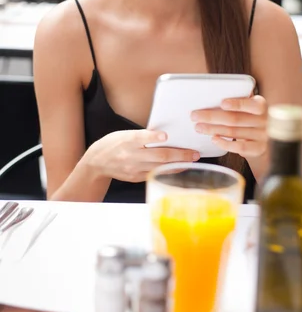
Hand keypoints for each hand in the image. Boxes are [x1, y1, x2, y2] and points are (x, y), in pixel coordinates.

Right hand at [85, 129, 199, 182]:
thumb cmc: (114, 143)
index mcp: (127, 140)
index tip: (165, 136)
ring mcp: (134, 168)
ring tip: (192, 161)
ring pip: (160, 167)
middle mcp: (131, 155)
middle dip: (179, 155)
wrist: (97, 162)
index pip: (141, 138)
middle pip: (157, 156)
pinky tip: (180, 168)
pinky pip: (156, 174)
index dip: (153, 137)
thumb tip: (165, 135)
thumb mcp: (124, 134)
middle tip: (194, 153)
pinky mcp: (136, 177)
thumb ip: (142, 136)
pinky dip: (169, 171)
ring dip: (178, 165)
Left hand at [191, 95, 266, 160]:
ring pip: (233, 132)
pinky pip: (240, 147)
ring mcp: (262, 136)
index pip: (251, 104)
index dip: (237, 104)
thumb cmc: (251, 118)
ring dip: (213, 129)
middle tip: (195, 115)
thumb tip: (212, 94)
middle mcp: (264, 120)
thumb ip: (239, 100)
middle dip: (212, 117)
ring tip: (199, 127)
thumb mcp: (249, 107)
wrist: (267, 138)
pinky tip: (214, 139)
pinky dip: (224, 143)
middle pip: (235, 119)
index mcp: (261, 105)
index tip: (222, 103)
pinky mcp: (259, 149)